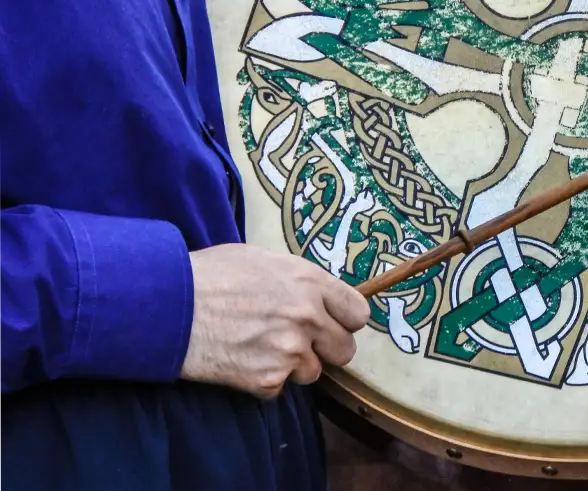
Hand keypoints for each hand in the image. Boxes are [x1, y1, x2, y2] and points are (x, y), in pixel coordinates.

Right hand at [181, 244, 370, 398]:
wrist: (169, 306)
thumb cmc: (209, 275)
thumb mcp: (262, 260)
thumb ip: (298, 281)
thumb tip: (315, 296)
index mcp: (310, 282)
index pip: (358, 313)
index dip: (344, 321)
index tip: (333, 324)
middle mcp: (308, 317)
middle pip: (345, 350)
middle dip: (325, 349)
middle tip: (300, 343)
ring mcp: (290, 350)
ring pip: (312, 372)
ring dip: (292, 366)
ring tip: (259, 348)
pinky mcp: (267, 379)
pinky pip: (278, 388)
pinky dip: (262, 381)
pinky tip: (241, 361)